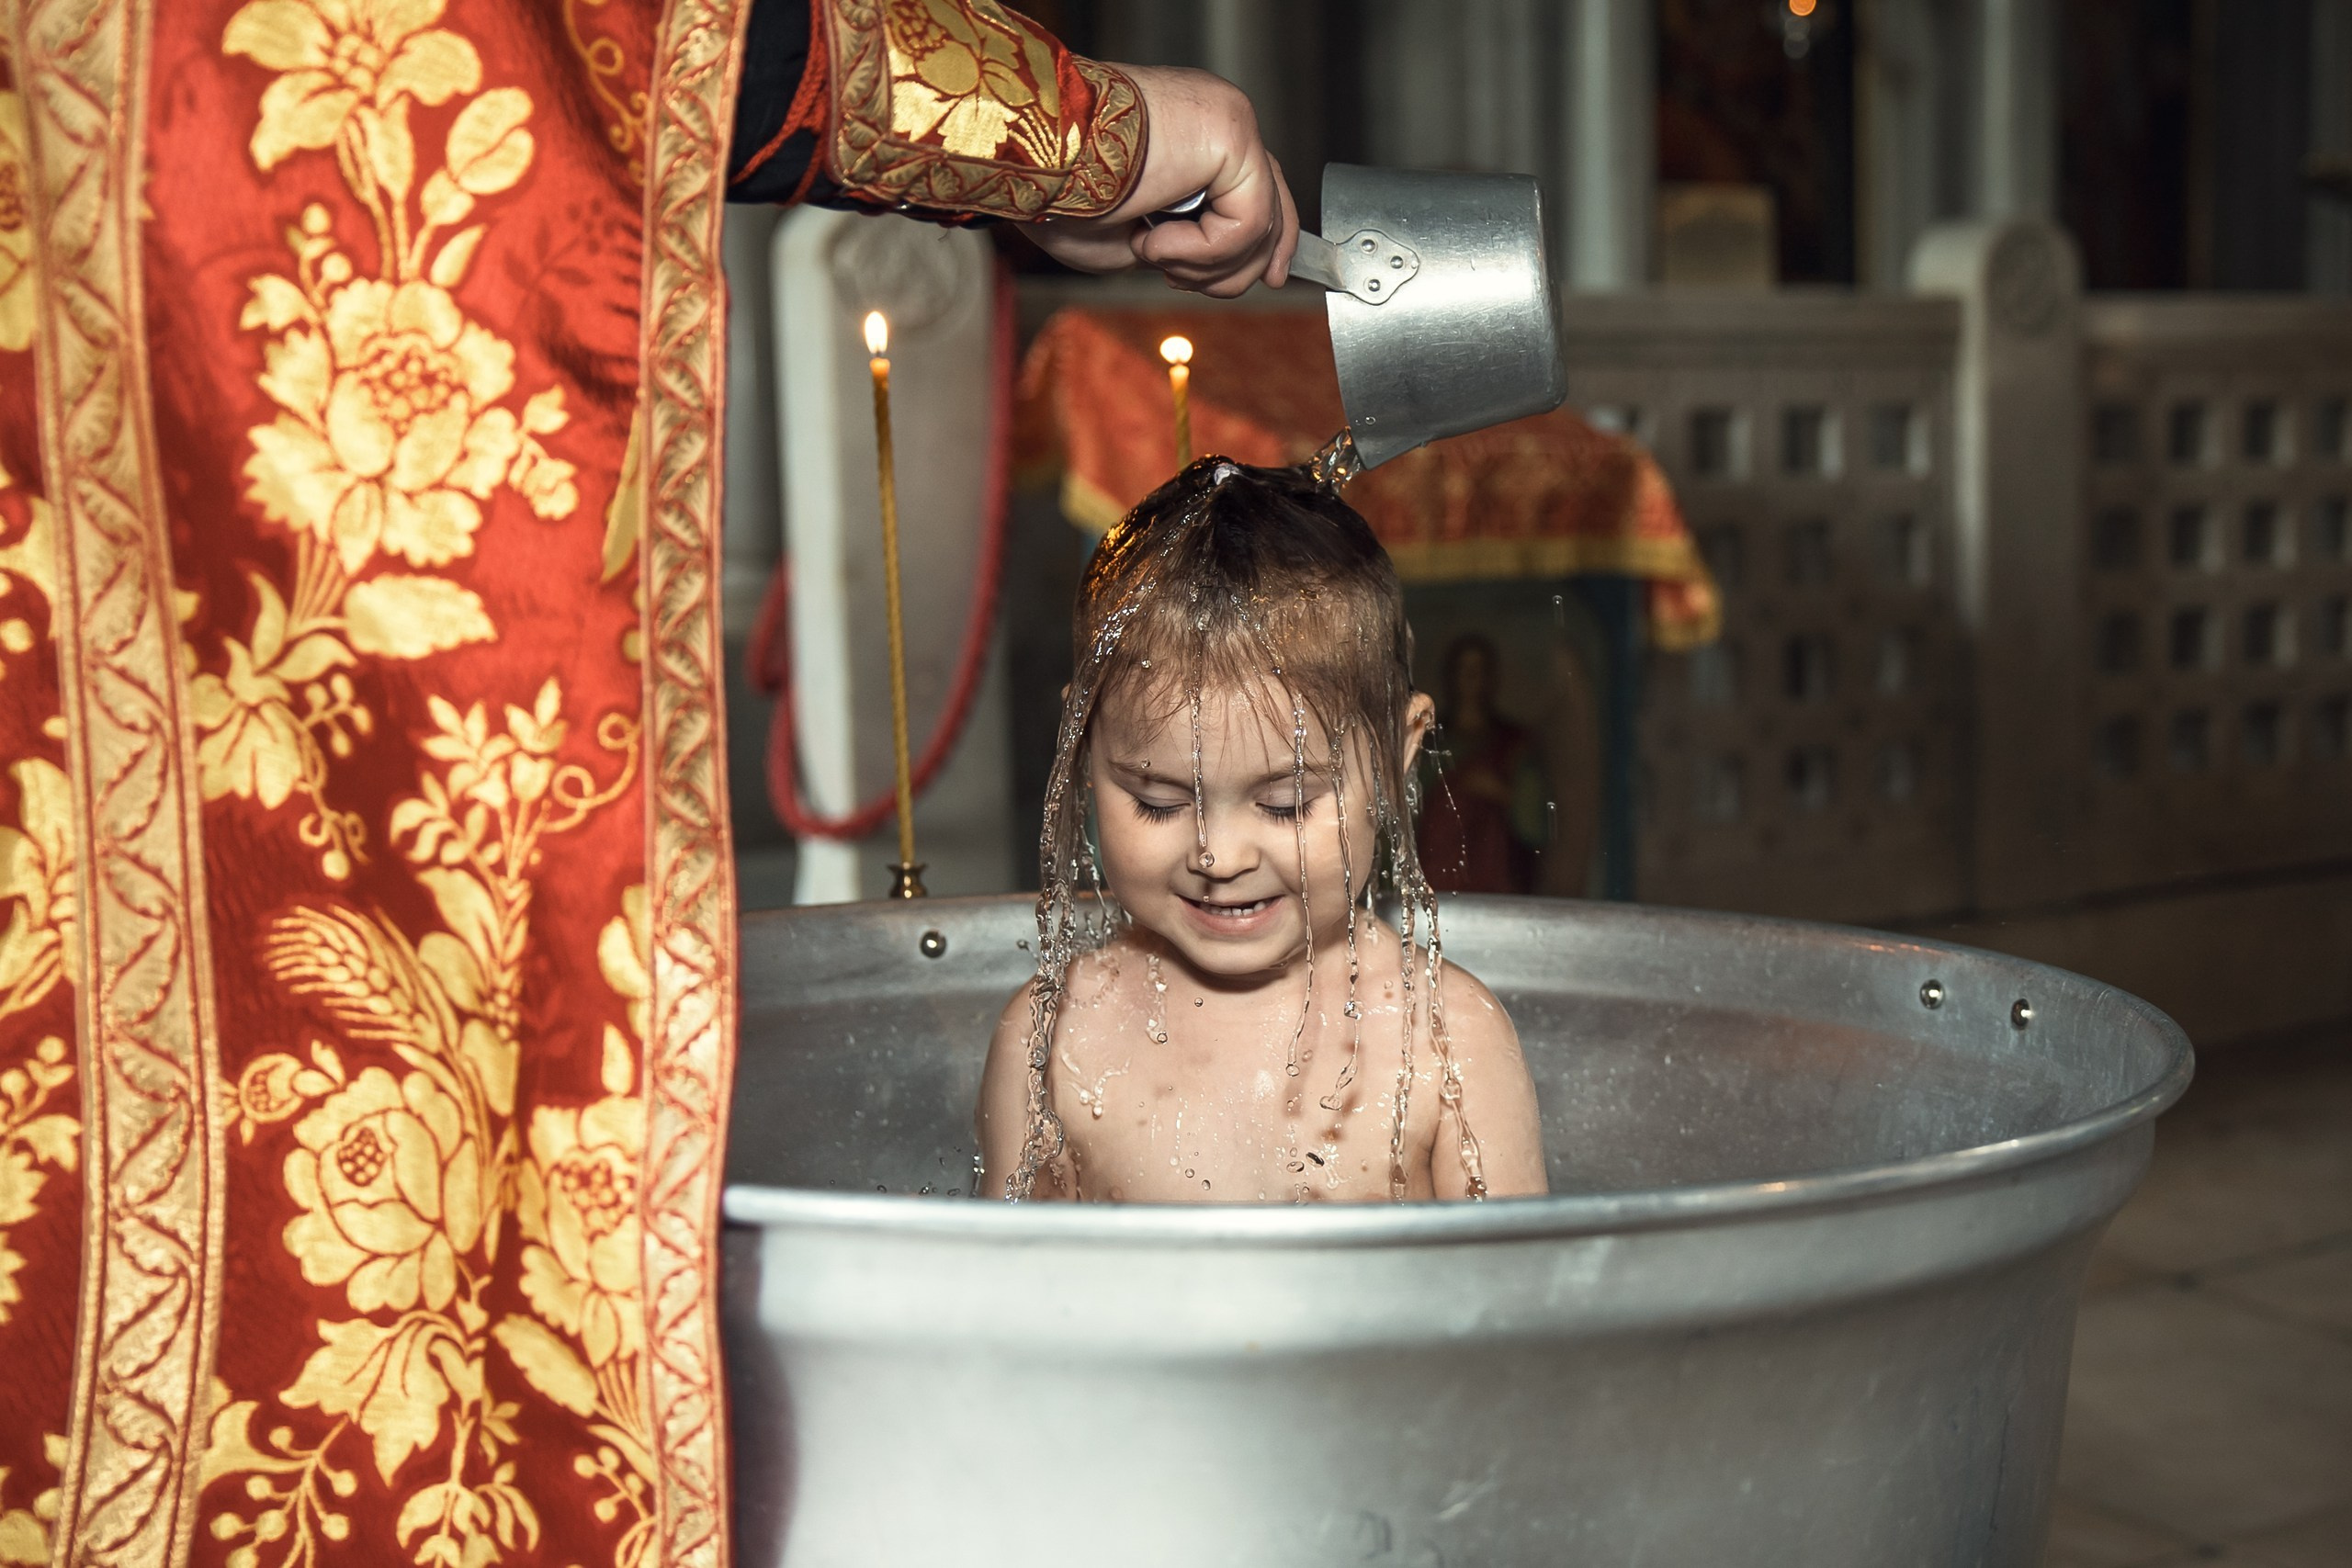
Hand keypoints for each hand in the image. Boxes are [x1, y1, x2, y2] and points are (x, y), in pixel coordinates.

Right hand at [1020, 64, 1298, 297]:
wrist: (1037, 161)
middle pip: (1270, 209)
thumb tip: (1217, 269)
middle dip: (1238, 266)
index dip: (1269, 241)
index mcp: (1197, 134)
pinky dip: (1200, 249)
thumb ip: (1188, 245)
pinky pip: (1248, 221)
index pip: (1257, 188)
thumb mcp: (1138, 237)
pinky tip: (1153, 238)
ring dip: (1202, 265)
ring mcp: (1229, 121)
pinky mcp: (1232, 134)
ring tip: (1148, 249)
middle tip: (1178, 277)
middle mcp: (1220, 118)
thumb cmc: (1064, 194)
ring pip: (1261, 225)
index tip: (1268, 279)